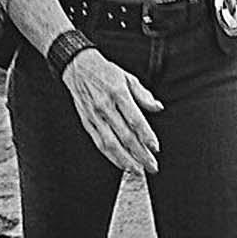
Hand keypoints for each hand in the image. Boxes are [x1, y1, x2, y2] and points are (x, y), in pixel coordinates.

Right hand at [62, 49, 163, 173]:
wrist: (78, 67)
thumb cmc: (105, 72)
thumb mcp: (127, 77)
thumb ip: (143, 95)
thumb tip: (158, 107)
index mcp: (118, 93)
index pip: (135, 119)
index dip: (146, 135)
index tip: (155, 147)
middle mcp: (105, 106)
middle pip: (125, 136)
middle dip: (140, 154)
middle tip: (152, 166)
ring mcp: (95, 116)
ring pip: (111, 144)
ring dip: (126, 160)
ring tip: (138, 170)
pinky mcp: (87, 123)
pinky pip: (99, 143)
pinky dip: (111, 156)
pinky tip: (121, 163)